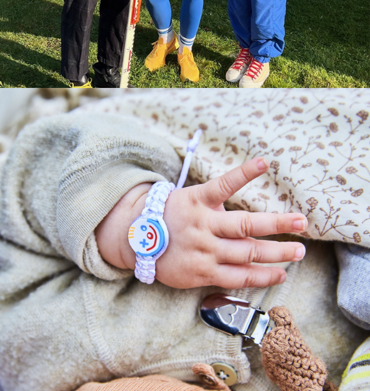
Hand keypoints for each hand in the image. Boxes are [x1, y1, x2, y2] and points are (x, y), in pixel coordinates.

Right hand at [97, 158, 307, 289]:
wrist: (137, 241)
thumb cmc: (172, 217)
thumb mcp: (189, 202)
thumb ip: (216, 206)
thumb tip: (251, 214)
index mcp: (197, 202)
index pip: (223, 185)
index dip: (243, 173)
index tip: (264, 162)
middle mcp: (202, 226)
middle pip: (245, 226)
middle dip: (277, 223)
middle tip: (301, 221)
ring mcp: (203, 251)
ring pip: (247, 254)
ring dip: (277, 254)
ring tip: (298, 252)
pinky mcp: (203, 273)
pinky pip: (238, 277)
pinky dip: (261, 276)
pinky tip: (279, 274)